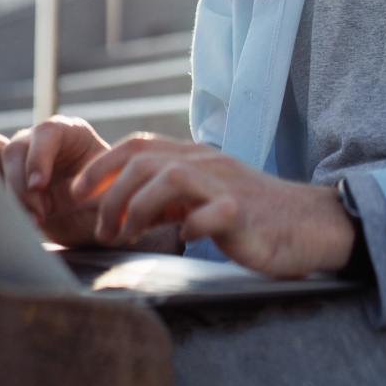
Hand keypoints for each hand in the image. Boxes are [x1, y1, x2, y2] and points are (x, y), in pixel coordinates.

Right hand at [0, 116, 110, 247]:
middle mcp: (39, 141)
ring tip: (19, 218)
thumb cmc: (105, 203)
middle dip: (21, 188)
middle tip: (38, 217)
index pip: (46, 132)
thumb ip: (100, 194)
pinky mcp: (0, 175)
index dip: (39, 156)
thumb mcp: (108, 199)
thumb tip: (83, 194)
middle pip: (14, 149)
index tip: (39, 185)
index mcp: (70, 133)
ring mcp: (18, 156)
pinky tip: (3, 217)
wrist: (92, 222)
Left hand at [70, 135, 356, 277]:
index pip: (139, 146)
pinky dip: (188, 226)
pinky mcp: (243, 214)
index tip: (75, 191)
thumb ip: (170, 196)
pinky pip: (208, 214)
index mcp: (196, 157)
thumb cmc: (253, 217)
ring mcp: (226, 186)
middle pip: (145, 161)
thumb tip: (125, 207)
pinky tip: (181, 239)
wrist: (309, 225)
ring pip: (169, 177)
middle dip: (111, 193)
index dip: (101, 164)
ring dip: (138, 208)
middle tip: (101, 229)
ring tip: (127, 237)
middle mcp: (208, 163)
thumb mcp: (205, 198)